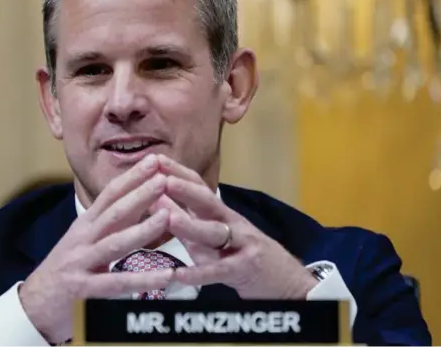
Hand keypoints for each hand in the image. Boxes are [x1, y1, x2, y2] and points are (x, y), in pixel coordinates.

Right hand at [19, 154, 172, 342]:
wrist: (33, 304)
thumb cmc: (66, 269)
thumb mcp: (85, 240)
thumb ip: (109, 224)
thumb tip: (139, 203)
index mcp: (86, 225)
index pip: (110, 194)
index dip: (132, 177)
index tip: (154, 161)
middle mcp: (83, 238)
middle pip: (114, 212)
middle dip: (140, 193)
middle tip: (164, 177)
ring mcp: (81, 262)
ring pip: (115, 243)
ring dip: (142, 229)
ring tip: (168, 217)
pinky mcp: (82, 289)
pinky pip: (116, 284)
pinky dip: (141, 280)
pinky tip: (164, 276)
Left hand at [157, 155, 317, 299]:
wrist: (285, 281)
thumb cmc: (243, 254)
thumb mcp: (212, 235)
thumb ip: (186, 219)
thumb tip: (155, 199)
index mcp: (220, 213)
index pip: (199, 186)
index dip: (178, 172)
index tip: (155, 159)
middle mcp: (231, 223)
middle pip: (208, 201)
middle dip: (184, 188)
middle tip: (162, 178)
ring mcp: (241, 244)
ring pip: (214, 233)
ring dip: (191, 225)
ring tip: (169, 219)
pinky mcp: (244, 270)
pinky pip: (219, 271)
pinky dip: (199, 273)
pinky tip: (180, 275)